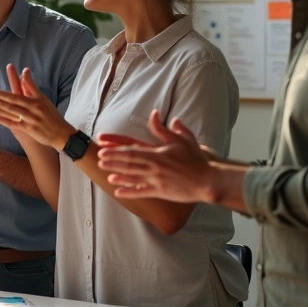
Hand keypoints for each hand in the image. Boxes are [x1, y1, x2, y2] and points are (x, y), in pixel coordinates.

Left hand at [0, 65, 71, 149]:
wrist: (62, 134)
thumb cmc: (52, 116)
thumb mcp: (43, 99)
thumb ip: (31, 87)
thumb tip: (24, 72)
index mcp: (34, 100)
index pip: (16, 92)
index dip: (5, 87)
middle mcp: (31, 108)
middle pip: (9, 101)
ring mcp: (28, 119)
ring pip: (8, 112)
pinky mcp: (27, 129)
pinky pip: (10, 123)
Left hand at [97, 109, 216, 202]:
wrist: (208, 180)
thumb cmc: (197, 160)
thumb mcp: (182, 140)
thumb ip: (166, 129)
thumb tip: (156, 114)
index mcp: (157, 152)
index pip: (132, 148)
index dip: (116, 147)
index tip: (104, 145)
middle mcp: (154, 166)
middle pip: (128, 162)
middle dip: (113, 160)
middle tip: (99, 159)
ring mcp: (156, 180)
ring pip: (132, 176)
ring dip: (118, 174)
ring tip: (105, 173)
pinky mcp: (160, 192)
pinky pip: (141, 192)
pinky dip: (128, 192)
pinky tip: (117, 192)